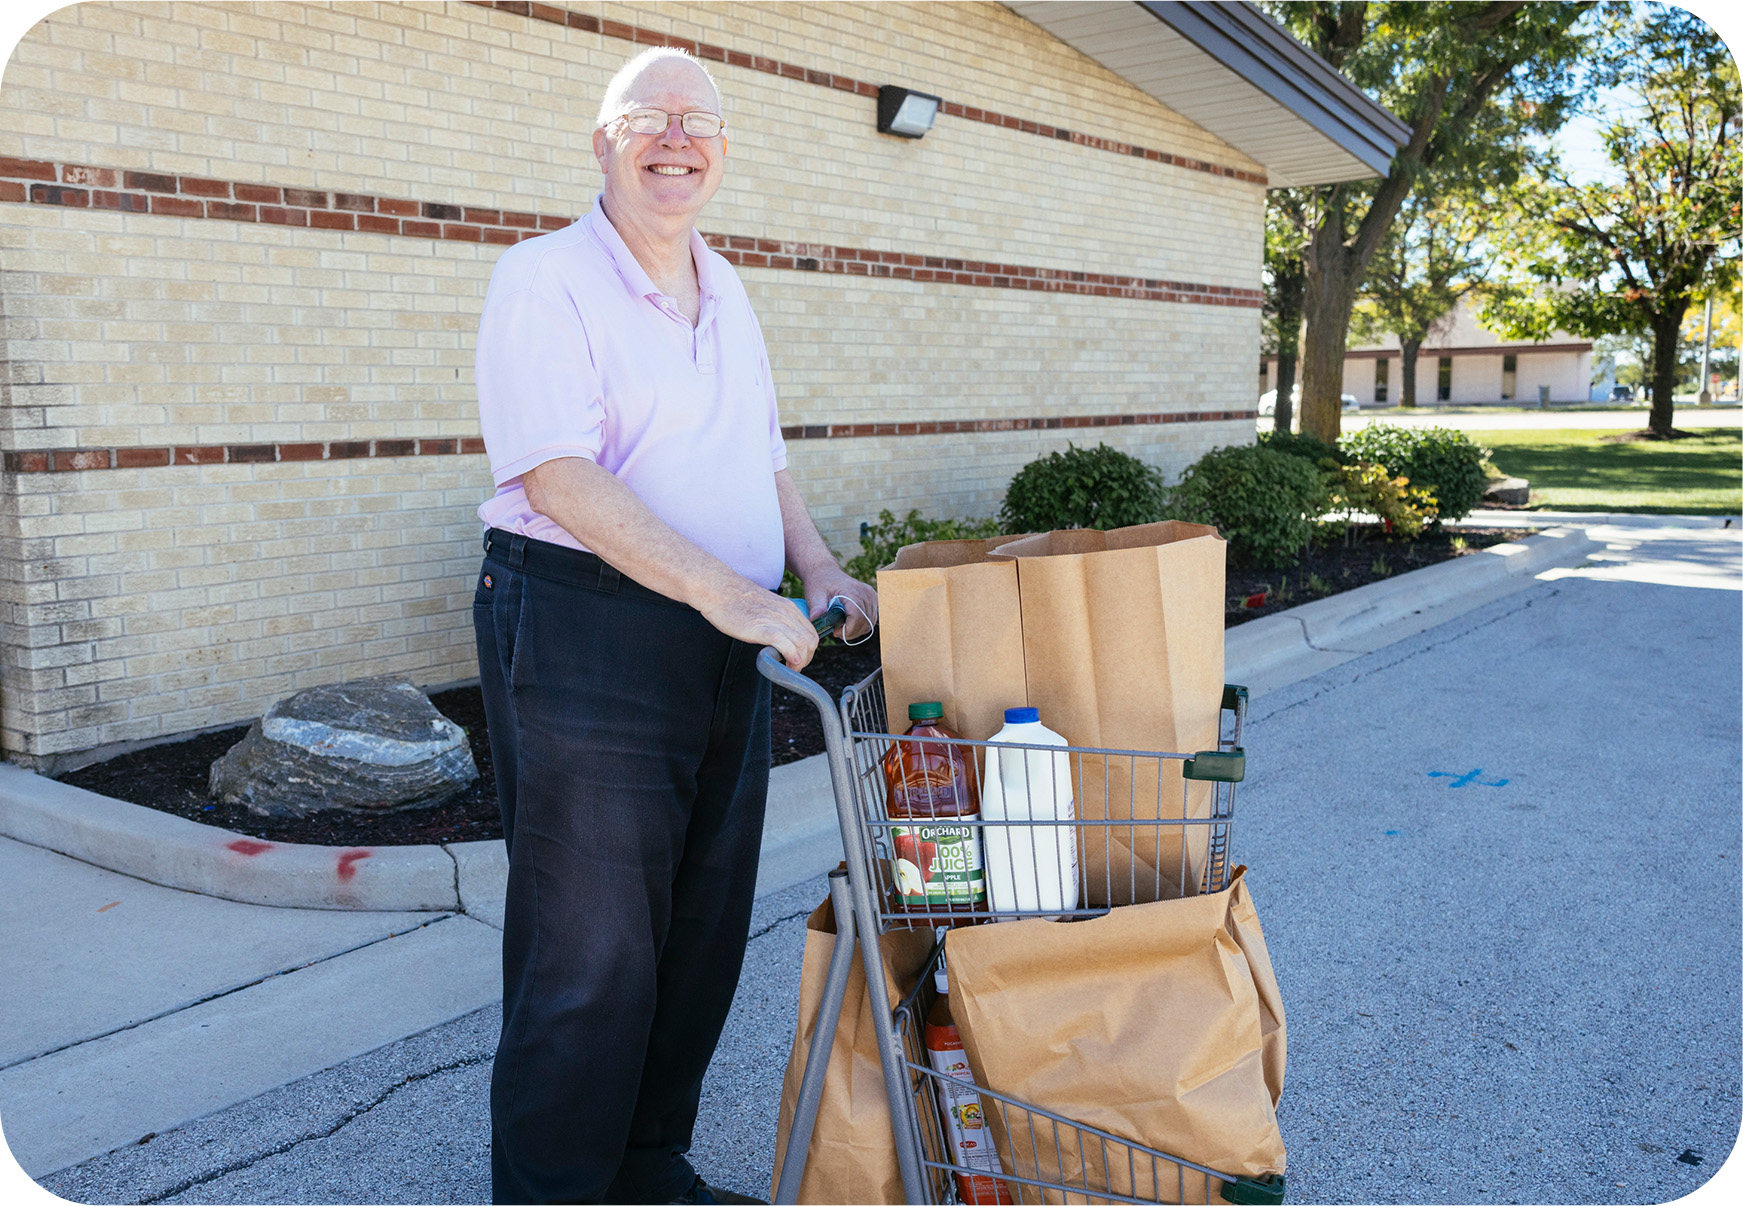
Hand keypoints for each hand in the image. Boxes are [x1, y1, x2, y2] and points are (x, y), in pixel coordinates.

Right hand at [698, 577, 820, 669]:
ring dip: (799, 662)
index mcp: (789, 608)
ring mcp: (776, 621)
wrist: (719, 589)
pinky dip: (791, 656)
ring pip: (802, 644)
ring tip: (788, 668)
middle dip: (806, 658)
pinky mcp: (763, 629)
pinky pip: (786, 645)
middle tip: (793, 667)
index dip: (808, 650)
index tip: (798, 658)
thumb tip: (779, 637)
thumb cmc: (735, 599)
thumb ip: (776, 620)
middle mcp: (787, 613)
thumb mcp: (765, 607)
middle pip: (810, 641)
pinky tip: (786, 663)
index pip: (810, 632)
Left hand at [802, 567, 878, 640]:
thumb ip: (816, 607)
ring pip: (870, 622)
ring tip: (842, 627)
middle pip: (865, 622)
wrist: (826, 572)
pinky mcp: (872, 598)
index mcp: (852, 591)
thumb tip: (814, 618)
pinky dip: (862, 625)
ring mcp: (870, 595)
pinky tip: (850, 623)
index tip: (835, 632)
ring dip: (856, 630)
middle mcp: (865, 592)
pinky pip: (872, 618)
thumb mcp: (814, 594)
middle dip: (851, 632)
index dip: (847, 630)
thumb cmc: (819, 583)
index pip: (857, 617)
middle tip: (837, 631)